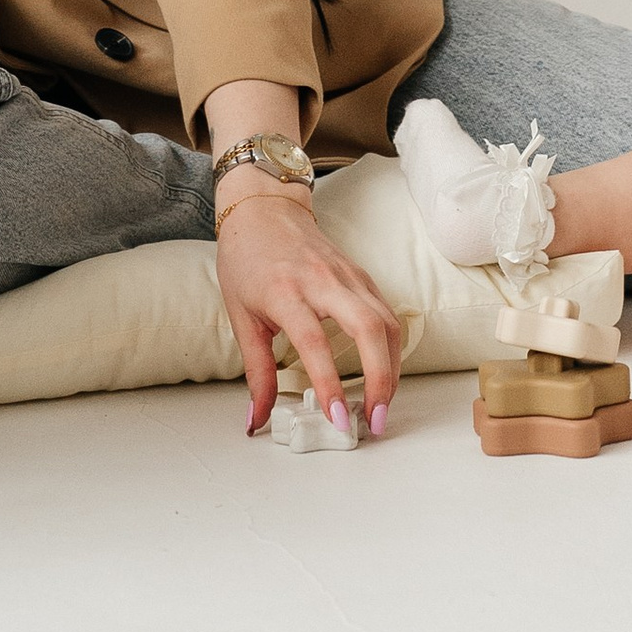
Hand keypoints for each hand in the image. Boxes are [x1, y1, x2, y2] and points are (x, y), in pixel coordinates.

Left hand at [215, 187, 404, 438]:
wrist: (264, 210)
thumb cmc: (246, 261)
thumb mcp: (241, 317)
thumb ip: (256, 373)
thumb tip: (256, 421)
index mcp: (286, 292)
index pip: (315, 343)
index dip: (328, 384)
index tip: (338, 419)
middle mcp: (322, 280)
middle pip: (367, 328)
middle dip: (379, 379)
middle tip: (375, 420)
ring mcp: (347, 275)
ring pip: (385, 322)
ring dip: (391, 368)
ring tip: (381, 406)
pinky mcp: (361, 275)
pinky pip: (386, 313)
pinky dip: (391, 348)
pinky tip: (385, 373)